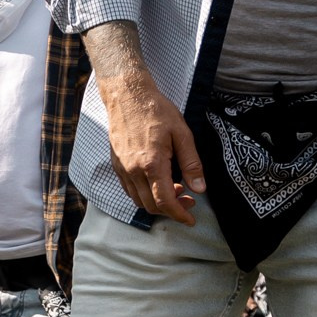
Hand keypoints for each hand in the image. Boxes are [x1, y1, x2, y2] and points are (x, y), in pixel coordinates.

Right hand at [97, 67, 202, 225]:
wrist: (127, 96)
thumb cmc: (156, 110)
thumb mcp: (182, 133)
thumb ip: (191, 163)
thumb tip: (200, 188)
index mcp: (152, 163)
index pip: (165, 201)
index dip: (179, 215)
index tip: (191, 220)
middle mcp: (134, 170)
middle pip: (151, 206)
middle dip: (171, 210)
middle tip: (188, 201)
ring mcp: (123, 169)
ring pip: (139, 201)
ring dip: (157, 204)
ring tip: (175, 190)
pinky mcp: (117, 165)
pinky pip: (130, 191)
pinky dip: (144, 195)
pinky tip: (157, 184)